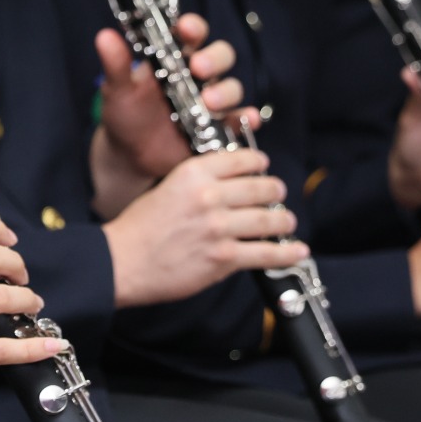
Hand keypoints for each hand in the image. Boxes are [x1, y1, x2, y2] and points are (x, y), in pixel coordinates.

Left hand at [91, 13, 251, 202]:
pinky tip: (247, 119)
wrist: (130, 156)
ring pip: (232, 87)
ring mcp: (212, 102)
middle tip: (198, 68)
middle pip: (221, 56)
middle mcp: (197, 76)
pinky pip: (241, 119)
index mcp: (174, 58)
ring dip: (225, 91)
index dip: (193, 27)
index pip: (191, 33)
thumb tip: (104, 36)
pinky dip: (248, 117)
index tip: (185, 29)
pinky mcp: (220, 128)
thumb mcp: (118, 90)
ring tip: (208, 102)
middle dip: (214, 59)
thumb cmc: (126, 114)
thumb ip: (115, 65)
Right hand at [104, 149, 303, 309]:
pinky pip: (265, 253)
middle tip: (279, 193)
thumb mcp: (165, 188)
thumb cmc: (139, 227)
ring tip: (288, 221)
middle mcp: (209, 196)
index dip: (258, 162)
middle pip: (259, 188)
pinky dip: (287, 253)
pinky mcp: (224, 258)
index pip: (240, 160)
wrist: (123, 261)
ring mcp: (219, 228)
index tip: (263, 166)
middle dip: (275, 190)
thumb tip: (227, 184)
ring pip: (267, 220)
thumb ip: (196, 182)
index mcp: (193, 173)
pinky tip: (297, 250)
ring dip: (283, 221)